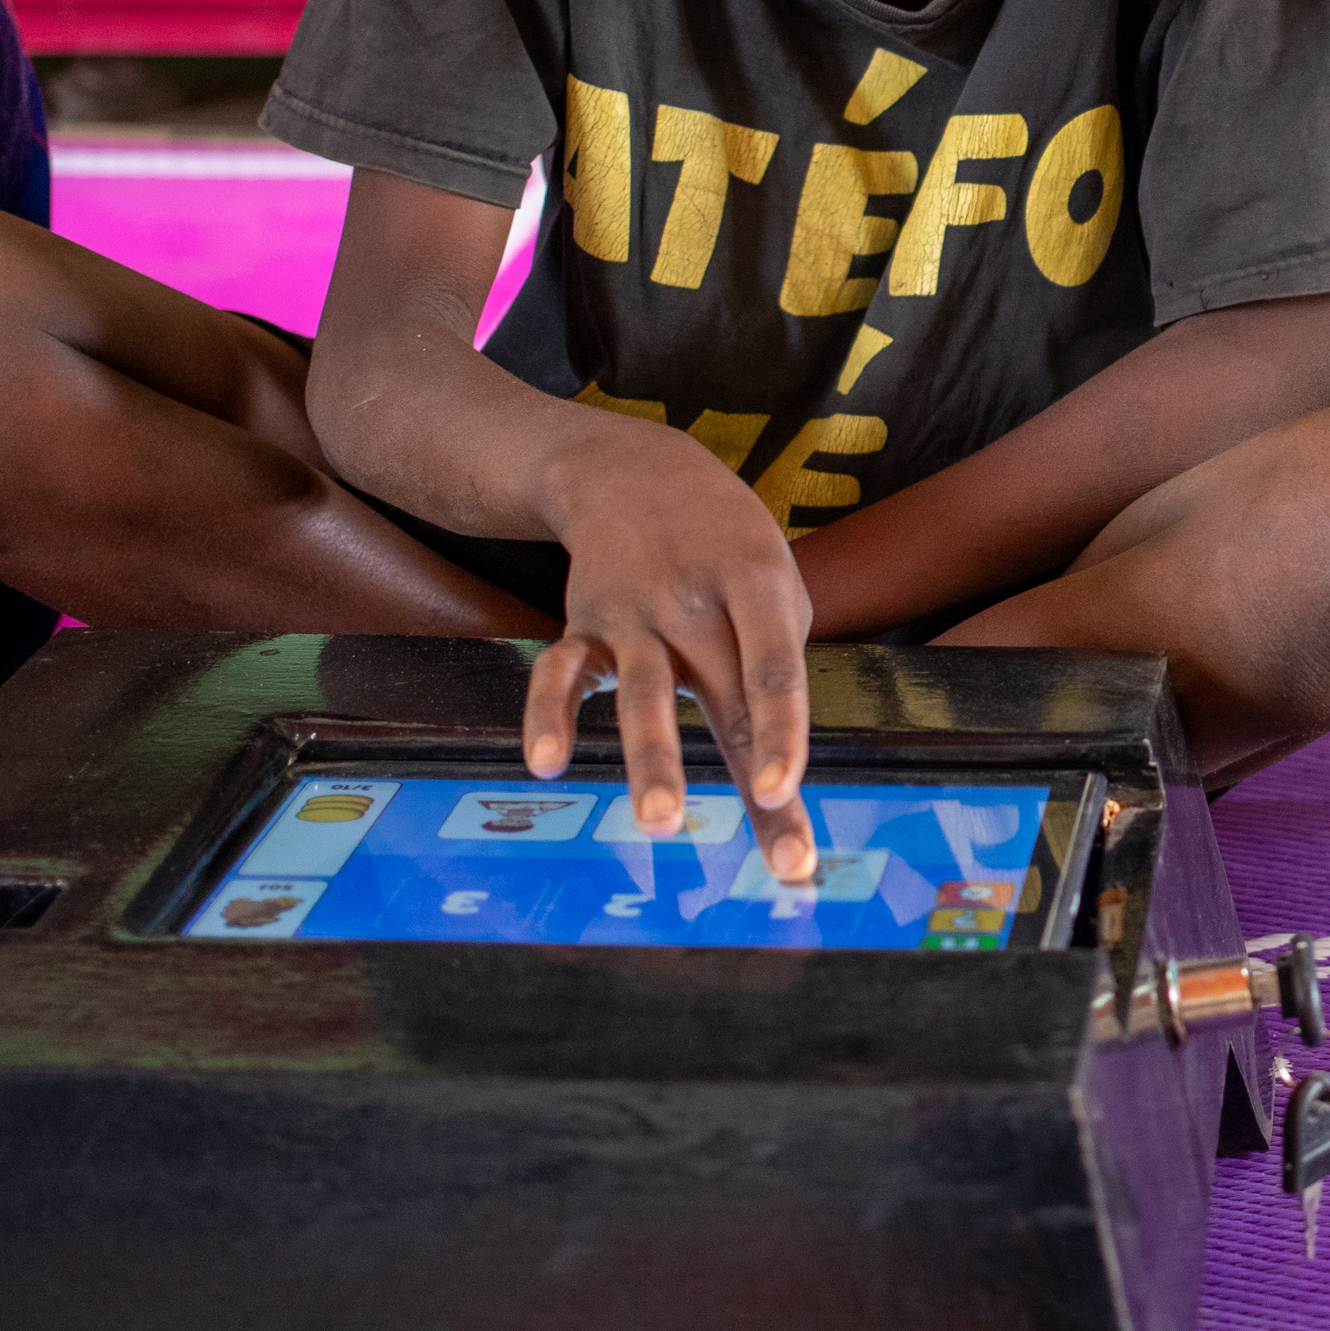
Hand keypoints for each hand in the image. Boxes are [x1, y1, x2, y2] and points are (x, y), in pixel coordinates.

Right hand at [523, 429, 817, 878]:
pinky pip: (559, 671)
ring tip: (660, 822)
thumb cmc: (726, 549)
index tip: (782, 790)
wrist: (635, 471)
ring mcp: (634, 612)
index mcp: (756, 586)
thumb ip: (774, 666)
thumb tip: (778, 774)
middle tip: (781, 860)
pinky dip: (548, 713)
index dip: (782, 732)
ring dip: (652, 758)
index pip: (775, 670)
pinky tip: (546, 763)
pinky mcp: (583, 624)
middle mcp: (694, 599)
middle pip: (727, 701)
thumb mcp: (773, 582)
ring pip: (642, 691)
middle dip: (754, 783)